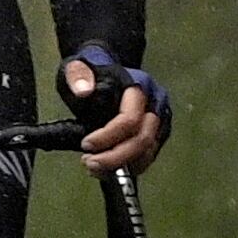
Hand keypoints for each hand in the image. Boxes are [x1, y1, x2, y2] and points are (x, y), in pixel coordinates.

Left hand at [63, 47, 168, 173]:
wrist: (105, 69)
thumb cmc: (92, 70)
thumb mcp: (78, 68)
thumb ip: (78, 76)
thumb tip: (83, 90)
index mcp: (139, 87)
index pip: (130, 119)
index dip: (108, 136)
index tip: (86, 145)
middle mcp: (156, 104)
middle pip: (143, 139)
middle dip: (116, 157)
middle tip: (89, 164)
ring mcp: (159, 120)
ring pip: (148, 152)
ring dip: (122, 165)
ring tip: (93, 168)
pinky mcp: (157, 134)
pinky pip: (147, 155)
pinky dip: (128, 166)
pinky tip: (106, 169)